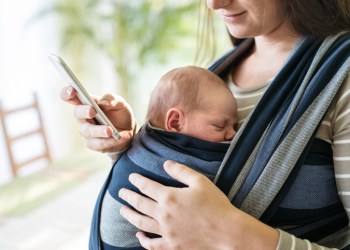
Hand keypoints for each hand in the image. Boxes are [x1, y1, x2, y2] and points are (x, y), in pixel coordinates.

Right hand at [60, 86, 135, 152]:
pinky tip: (122, 137)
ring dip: (100, 130)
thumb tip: (103, 102)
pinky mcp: (93, 144)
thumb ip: (112, 99)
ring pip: (88, 131)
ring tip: (110, 130)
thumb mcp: (120, 103)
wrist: (128, 130)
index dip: (67, 93)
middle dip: (84, 112)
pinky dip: (111, 141)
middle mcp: (83, 117)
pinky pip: (100, 143)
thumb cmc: (119, 113)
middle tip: (92, 111)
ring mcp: (87, 131)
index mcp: (86, 103)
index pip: (70, 97)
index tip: (72, 91)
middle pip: (77, 114)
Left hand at [119, 161, 278, 249]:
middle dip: (128, 196)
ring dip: (129, 215)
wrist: (227, 231)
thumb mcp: (200, 181)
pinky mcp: (172, 246)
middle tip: (121, 192)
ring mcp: (166, 232)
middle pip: (140, 204)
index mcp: (169, 197)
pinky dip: (143, 240)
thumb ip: (181, 171)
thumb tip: (166, 164)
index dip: (137, 181)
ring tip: (122, 210)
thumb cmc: (216, 204)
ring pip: (141, 223)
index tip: (131, 177)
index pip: (147, 186)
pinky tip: (138, 235)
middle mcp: (163, 215)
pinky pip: (152, 245)